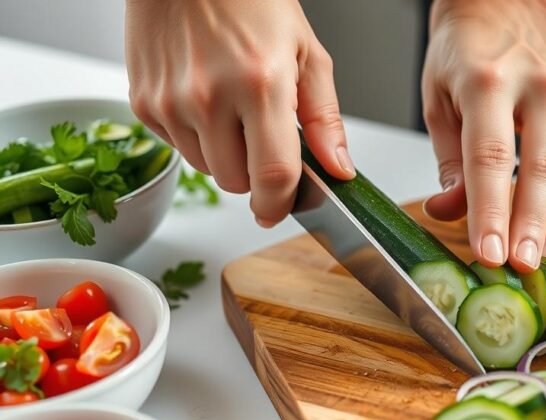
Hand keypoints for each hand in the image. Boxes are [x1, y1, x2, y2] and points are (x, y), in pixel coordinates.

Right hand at [124, 0, 354, 226]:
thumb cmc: (251, 2)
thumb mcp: (307, 54)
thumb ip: (325, 119)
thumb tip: (339, 169)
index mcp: (261, 85)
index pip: (273, 177)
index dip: (280, 204)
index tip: (280, 210)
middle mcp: (210, 97)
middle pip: (236, 182)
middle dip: (254, 172)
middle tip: (261, 133)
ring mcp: (171, 102)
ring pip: (206, 170)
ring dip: (224, 154)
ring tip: (232, 107)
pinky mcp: (143, 103)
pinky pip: (178, 147)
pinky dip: (195, 136)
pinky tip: (203, 97)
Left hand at [421, 0, 545, 271]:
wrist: (508, 8)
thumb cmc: (466, 55)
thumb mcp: (439, 100)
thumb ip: (448, 161)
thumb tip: (448, 213)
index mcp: (488, 81)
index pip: (490, 157)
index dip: (490, 210)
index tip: (488, 253)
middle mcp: (538, 87)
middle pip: (539, 168)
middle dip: (528, 225)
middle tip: (518, 268)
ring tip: (541, 263)